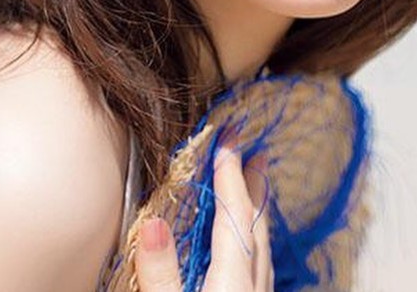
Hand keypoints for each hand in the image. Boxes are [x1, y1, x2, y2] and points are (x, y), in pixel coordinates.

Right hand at [135, 147, 272, 290]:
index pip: (235, 214)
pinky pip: (261, 265)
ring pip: (263, 245)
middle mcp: (255, 286)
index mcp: (233, 281)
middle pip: (256, 225)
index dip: (231, 173)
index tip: (229, 138)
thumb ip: (159, 272)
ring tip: (253, 190)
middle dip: (253, 186)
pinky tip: (248, 245)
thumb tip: (152, 224)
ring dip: (256, 212)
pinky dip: (255, 240)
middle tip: (255, 154)